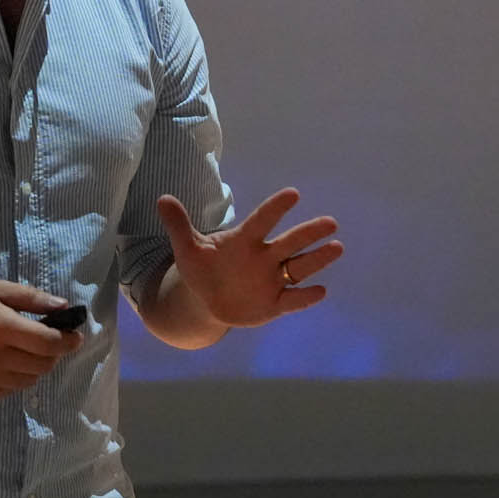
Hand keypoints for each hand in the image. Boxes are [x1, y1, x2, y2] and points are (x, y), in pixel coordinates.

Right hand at [0, 280, 81, 398]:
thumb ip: (31, 299)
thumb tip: (63, 307)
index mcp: (1, 327)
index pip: (48, 343)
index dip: (68, 341)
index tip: (75, 336)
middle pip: (43, 365)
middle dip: (54, 353)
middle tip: (48, 340)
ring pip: (29, 380)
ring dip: (36, 367)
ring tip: (26, 350)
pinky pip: (9, 391)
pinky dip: (16, 378)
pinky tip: (7, 362)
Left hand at [156, 187, 341, 327]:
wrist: (206, 299)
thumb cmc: (202, 268)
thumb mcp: (187, 249)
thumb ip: (178, 225)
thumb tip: (161, 199)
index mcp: (245, 240)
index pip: (263, 221)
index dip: (276, 208)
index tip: (293, 193)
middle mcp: (264, 257)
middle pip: (290, 243)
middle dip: (309, 234)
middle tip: (330, 223)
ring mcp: (272, 280)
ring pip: (298, 267)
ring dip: (317, 260)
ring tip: (337, 247)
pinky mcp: (274, 303)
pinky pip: (292, 300)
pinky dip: (305, 297)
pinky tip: (321, 291)